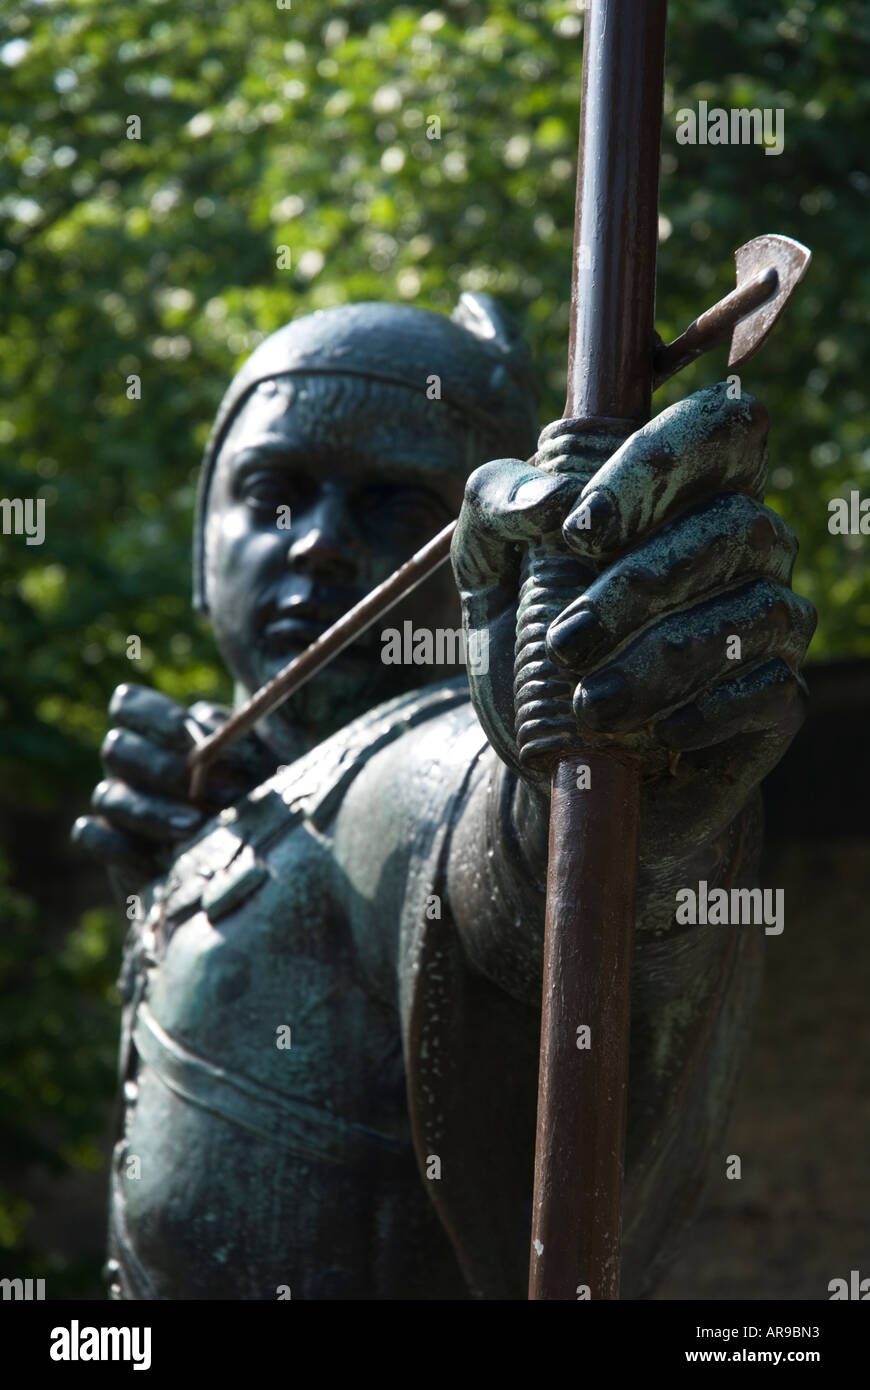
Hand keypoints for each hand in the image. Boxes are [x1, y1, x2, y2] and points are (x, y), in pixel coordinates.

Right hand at [72, 683, 277, 891]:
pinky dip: (120, 846)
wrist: (260, 863)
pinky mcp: (117, 849)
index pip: (128, 704)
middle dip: (159, 768)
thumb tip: (212, 741)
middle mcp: (133, 764)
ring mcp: (121, 805)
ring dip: (150, 811)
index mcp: (160, 731)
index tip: (192, 734)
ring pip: (107, 796)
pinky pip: (93, 837)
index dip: (155, 715)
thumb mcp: (266, 765)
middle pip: (116, 748)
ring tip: (194, 828)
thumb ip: (241, 744)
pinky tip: (160, 861)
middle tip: (200, 789)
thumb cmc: (265, 797)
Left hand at [452, 383, 815, 864]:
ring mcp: (771, 619)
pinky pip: (769, 687)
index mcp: (687, 488)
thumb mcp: (486, 564)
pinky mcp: (778, 697)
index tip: (580, 532)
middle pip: (733, 527)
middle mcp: (746, 542)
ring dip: (663, 661)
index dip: (659, 464)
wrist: (553, 755)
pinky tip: (658, 733)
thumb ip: (498, 503)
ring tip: (591, 703)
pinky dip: (710, 710)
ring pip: (752, 613)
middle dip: (642, 586)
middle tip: (565, 642)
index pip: (719, 427)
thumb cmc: (526, 639)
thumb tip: (553, 500)